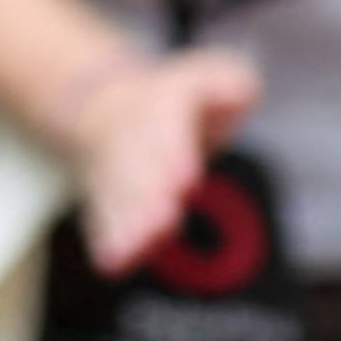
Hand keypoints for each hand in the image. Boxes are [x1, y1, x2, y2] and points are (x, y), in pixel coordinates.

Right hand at [68, 48, 261, 275]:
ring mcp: (118, 175)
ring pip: (123, 202)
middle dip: (152, 200)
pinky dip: (109, 242)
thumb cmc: (168, 103)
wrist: (99, 109)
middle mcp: (134, 145)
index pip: (169, 134)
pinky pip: (106, 222)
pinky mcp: (109, 203)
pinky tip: (112, 264)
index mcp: (161, 110)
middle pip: (143, 175)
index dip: (176, 155)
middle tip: (162, 223)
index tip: (186, 178)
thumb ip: (224, 82)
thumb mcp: (202, 76)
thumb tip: (240, 93)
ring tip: (131, 250)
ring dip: (129, 227)